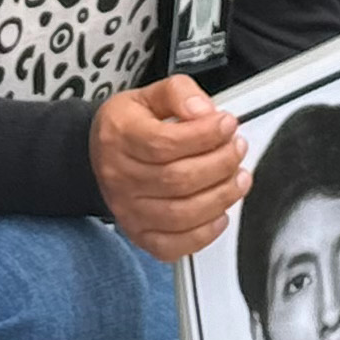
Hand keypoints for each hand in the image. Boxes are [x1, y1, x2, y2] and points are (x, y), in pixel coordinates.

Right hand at [90, 74, 244, 260]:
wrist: (102, 153)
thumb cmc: (129, 126)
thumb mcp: (149, 94)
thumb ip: (179, 93)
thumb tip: (203, 111)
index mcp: (120, 136)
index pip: (164, 143)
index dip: (204, 135)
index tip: (227, 124)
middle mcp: (120, 177)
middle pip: (178, 179)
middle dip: (220, 163)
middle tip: (236, 148)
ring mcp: (128, 210)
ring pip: (181, 214)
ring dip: (220, 196)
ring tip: (237, 177)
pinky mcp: (140, 234)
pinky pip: (174, 246)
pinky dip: (204, 233)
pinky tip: (219, 212)